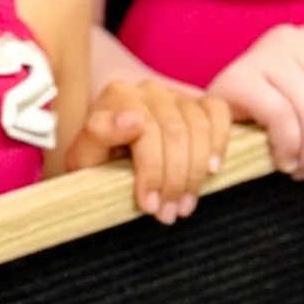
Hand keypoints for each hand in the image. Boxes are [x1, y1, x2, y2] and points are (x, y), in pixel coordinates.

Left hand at [63, 78, 229, 221]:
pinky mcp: (198, 101)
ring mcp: (176, 93)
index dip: (150, 170)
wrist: (113, 154)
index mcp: (117, 96)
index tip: (148, 204)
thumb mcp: (84, 156)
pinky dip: (219, 142)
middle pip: (172, 132)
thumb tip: (135, 120)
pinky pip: (218, 113)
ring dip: (195, 172)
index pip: (142, 129)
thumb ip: (98, 136)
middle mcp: (147, 89)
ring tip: (184, 204)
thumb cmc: (98, 159)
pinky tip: (211, 170)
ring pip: (197, 126)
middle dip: (173, 179)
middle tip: (167, 213)